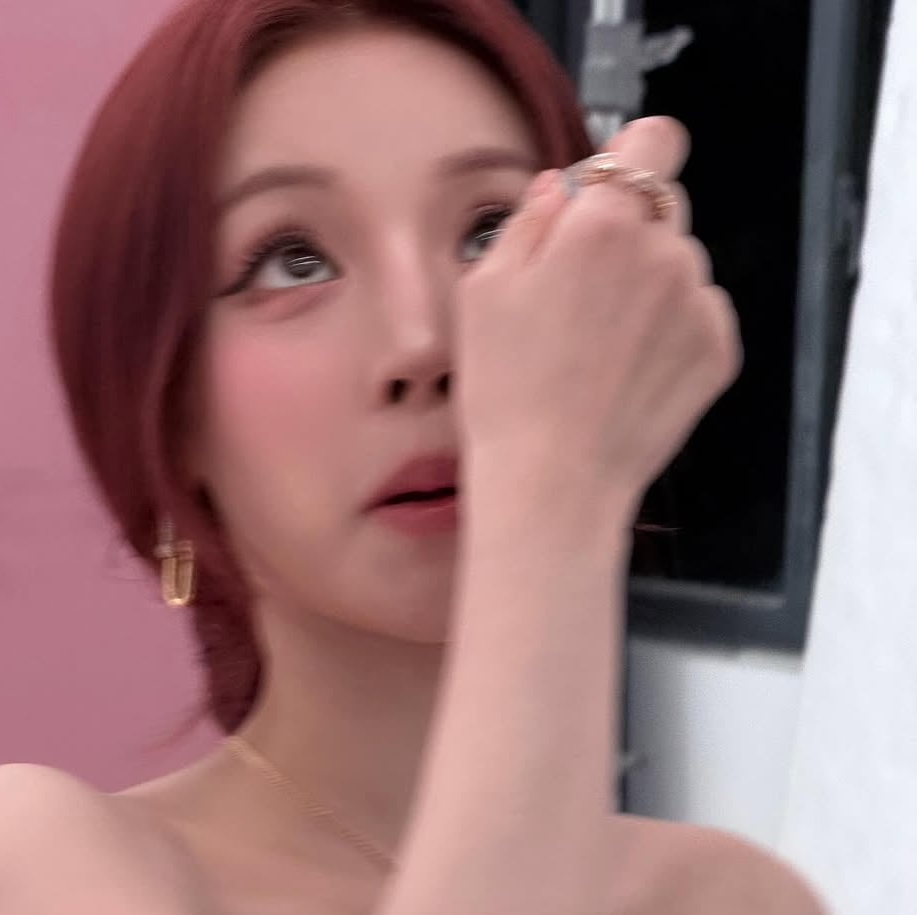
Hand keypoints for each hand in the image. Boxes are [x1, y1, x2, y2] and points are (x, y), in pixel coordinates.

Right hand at [456, 117, 741, 529]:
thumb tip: (561, 190)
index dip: (632, 159)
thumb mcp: (484, 292)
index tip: (611, 192)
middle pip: (664, 207)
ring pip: (683, 266)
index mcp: (604, 223)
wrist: (554, 484)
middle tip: (583, 296)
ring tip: (602, 349)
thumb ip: (529, 222)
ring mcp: (699, 303)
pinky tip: (628, 373)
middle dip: (630, 233)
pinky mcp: (719, 351)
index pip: (655, 141)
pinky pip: (701, 316)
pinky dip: (673, 333)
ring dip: (652, 288)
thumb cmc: (507, 392)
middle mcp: (666, 250)